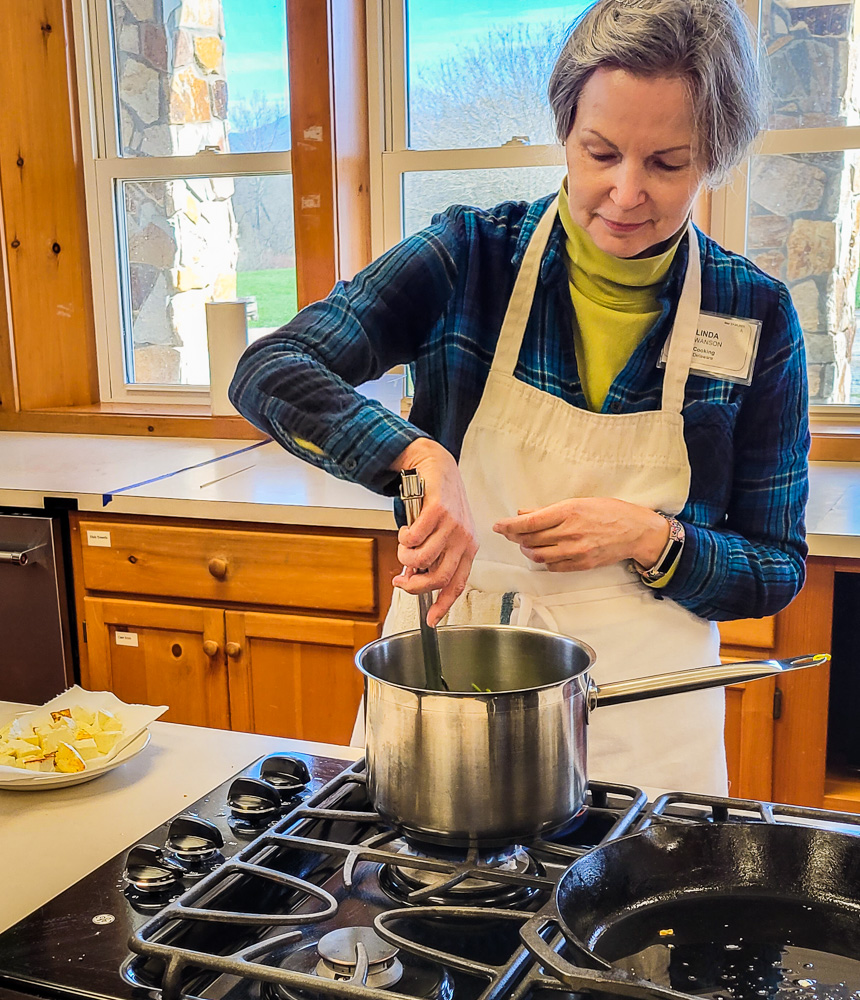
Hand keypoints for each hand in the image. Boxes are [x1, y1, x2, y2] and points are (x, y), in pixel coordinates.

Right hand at [390, 438, 478, 625]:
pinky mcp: (438, 510)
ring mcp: (453, 525)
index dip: (443, 606)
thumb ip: (431, 555)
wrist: (438, 466)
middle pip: (438, 577)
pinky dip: (404, 538)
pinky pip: (414, 537)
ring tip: (403, 546)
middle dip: (414, 585)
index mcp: (468, 548)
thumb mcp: (442, 532)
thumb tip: (412, 578)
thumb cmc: (439, 501)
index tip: (431, 621)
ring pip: (422, 559)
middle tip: (400, 580)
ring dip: (405, 557)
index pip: (457, 584)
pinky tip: (406, 530)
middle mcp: (464, 539)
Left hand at [493, 498, 669, 572]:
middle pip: (530, 540)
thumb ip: (549, 510)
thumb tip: (523, 513)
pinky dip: (543, 560)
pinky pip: (553, 566)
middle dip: (515, 537)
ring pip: (538, 555)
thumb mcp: (579, 502)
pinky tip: (544, 553)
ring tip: (526, 544)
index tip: (498, 526)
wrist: (635, 531)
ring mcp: (576, 550)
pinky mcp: (581, 564)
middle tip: (510, 533)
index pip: (530, 522)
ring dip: (527, 550)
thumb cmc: (609, 511)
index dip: (509, 526)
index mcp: (568, 512)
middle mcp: (570, 532)